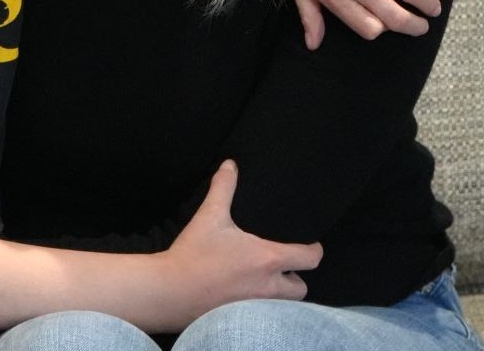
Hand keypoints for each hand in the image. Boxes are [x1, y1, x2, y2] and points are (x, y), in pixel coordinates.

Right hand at [160, 161, 320, 319]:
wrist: (169, 292)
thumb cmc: (193, 254)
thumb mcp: (210, 216)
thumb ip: (223, 188)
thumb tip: (230, 165)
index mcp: (268, 259)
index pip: (310, 258)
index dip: (314, 249)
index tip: (310, 244)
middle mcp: (269, 287)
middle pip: (301, 288)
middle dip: (295, 277)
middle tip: (283, 266)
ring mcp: (257, 308)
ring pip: (285, 304)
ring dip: (281, 293)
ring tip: (266, 280)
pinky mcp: (243, 320)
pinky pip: (264, 314)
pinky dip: (262, 307)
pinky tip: (246, 293)